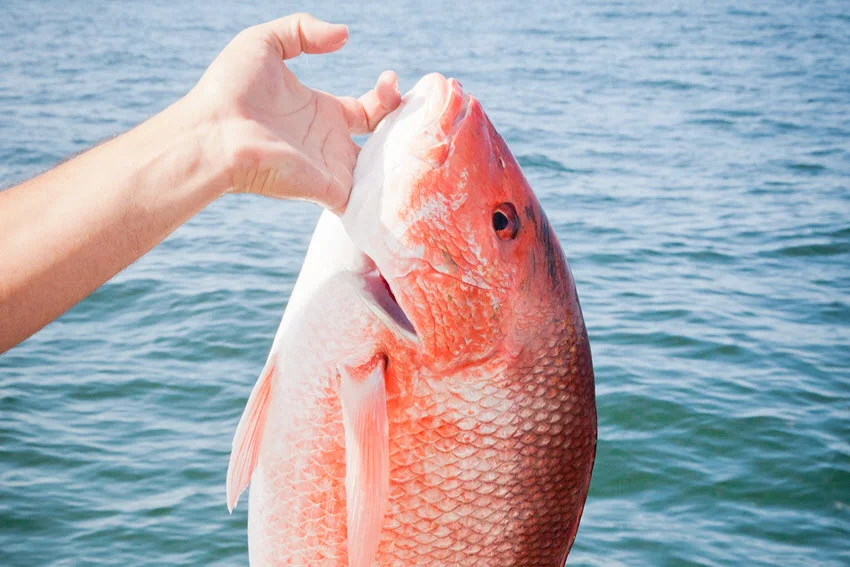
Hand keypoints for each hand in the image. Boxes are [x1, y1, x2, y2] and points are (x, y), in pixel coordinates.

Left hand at [189, 13, 400, 212]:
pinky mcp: (328, 190)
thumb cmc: (229, 90)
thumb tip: (345, 36)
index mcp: (320, 111)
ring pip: (382, 175)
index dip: (387, 96)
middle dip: (406, 129)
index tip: (391, 79)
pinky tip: (415, 172)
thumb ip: (303, 30)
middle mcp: (330, 144)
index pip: (368, 110)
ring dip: (406, 160)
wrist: (212, 131)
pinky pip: (368, 203)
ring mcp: (331, 170)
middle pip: (383, 144)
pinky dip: (391, 196)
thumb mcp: (264, 42)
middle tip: (413, 108)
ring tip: (427, 135)